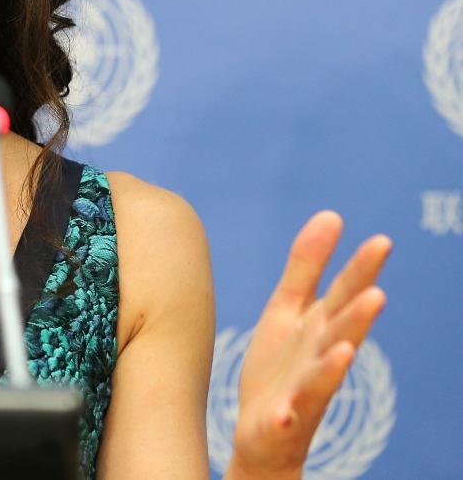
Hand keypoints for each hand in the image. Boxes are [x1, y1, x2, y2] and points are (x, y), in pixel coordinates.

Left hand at [227, 211, 391, 479]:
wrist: (264, 430)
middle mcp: (319, 357)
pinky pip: (287, 417)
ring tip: (345, 349)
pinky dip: (288, 413)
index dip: (361, 270)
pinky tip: (286, 410)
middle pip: (340, 333)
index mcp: (320, 327)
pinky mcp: (281, 420)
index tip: (382, 241)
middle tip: (377, 294)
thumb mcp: (288, 308)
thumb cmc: (282, 366)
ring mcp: (303, 390)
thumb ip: (307, 266)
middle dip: (358, 316)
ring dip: (333, 364)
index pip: (344, 294)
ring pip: (322, 376)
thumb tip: (332, 214)